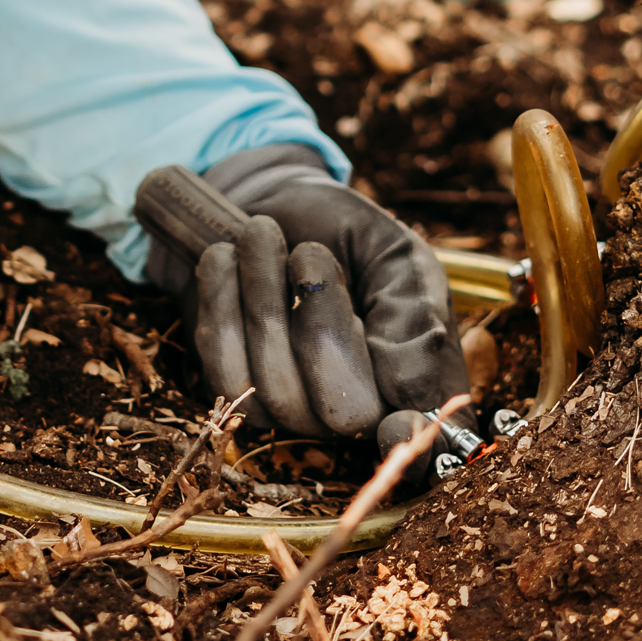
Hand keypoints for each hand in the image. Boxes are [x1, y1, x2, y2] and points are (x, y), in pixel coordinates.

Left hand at [145, 143, 467, 439]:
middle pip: (342, 413)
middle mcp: (354, 410)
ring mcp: (291, 409)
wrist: (267, 203)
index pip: (421, 434)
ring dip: (262, 296)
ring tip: (262, 234)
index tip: (393, 425)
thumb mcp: (393, 253)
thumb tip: (411, 392)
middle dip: (319, 324)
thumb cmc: (343, 231)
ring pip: (275, 390)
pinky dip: (220, 300)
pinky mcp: (235, 391)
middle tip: (309, 251)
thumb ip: (413, 314)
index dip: (412, 437)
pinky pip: (223, 371)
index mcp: (412, 376)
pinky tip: (226, 256)